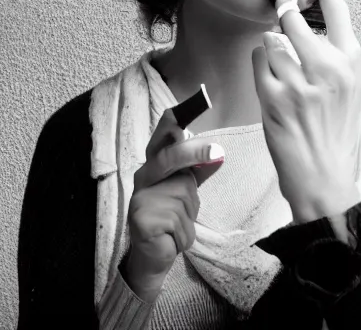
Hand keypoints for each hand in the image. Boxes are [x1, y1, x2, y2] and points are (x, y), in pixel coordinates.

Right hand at [120, 113, 223, 298]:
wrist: (151, 257)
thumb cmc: (168, 221)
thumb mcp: (184, 195)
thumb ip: (196, 174)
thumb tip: (217, 153)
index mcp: (152, 166)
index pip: (161, 138)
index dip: (172, 121)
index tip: (191, 103)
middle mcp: (143, 176)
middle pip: (170, 158)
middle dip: (193, 154)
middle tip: (220, 151)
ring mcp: (140, 197)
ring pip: (184, 197)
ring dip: (189, 217)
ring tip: (177, 226)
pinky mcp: (143, 218)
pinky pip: (180, 221)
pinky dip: (184, 235)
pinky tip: (172, 238)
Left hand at [252, 0, 360, 228]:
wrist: (324, 178)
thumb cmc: (335, 134)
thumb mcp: (350, 90)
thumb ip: (334, 55)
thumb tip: (307, 20)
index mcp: (351, 64)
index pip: (336, 7)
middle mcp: (327, 68)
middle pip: (289, 17)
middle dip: (282, 24)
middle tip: (285, 40)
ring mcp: (299, 81)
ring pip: (268, 39)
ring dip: (270, 54)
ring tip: (283, 78)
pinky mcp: (273, 95)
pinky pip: (256, 61)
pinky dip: (260, 71)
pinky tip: (273, 90)